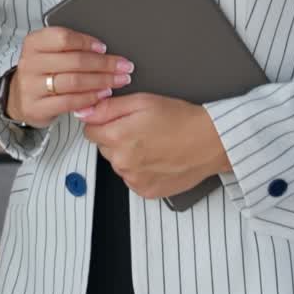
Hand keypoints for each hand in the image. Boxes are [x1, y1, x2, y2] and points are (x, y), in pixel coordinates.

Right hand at [6, 26, 133, 127]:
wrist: (19, 96)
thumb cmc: (42, 71)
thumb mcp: (48, 52)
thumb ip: (69, 48)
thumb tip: (103, 50)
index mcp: (33, 43)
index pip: (63, 38)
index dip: (86, 42)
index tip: (104, 48)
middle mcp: (30, 63)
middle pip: (73, 61)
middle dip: (104, 64)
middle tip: (123, 67)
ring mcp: (31, 86)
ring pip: (73, 82)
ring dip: (101, 81)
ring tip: (118, 81)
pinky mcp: (36, 107)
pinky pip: (69, 102)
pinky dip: (90, 98)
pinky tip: (103, 95)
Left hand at [77, 92, 230, 199]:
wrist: (210, 142)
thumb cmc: (179, 119)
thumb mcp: (140, 101)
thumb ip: (107, 107)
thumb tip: (83, 111)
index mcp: (118, 137)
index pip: (89, 131)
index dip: (101, 122)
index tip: (116, 119)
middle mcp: (123, 162)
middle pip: (103, 147)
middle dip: (114, 137)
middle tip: (139, 129)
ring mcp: (135, 179)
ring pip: (117, 163)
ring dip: (126, 154)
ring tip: (151, 143)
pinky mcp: (147, 191)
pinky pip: (131, 178)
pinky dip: (139, 169)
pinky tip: (156, 158)